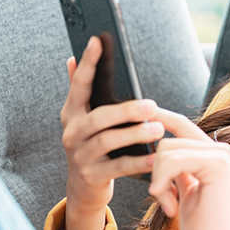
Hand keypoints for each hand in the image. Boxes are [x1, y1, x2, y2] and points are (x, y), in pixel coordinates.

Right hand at [60, 36, 164, 229]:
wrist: (84, 189)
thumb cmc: (93, 146)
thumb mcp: (84, 120)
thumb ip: (80, 92)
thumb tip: (71, 59)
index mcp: (73, 113)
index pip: (79, 84)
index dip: (88, 63)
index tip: (98, 40)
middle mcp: (73, 132)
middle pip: (99, 117)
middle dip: (126, 109)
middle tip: (151, 105)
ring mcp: (80, 155)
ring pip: (108, 141)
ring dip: (135, 133)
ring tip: (158, 129)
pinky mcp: (92, 176)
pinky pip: (118, 167)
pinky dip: (139, 162)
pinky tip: (156, 157)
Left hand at [149, 109, 229, 229]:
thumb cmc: (202, 226)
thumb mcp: (183, 189)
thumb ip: (176, 167)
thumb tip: (158, 147)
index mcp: (212, 153)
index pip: (181, 126)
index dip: (160, 117)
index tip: (140, 110)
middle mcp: (219, 149)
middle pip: (166, 140)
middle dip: (155, 170)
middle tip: (162, 197)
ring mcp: (220, 154)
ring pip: (166, 149)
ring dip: (159, 181)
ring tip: (170, 204)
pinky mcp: (217, 164)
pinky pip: (174, 161)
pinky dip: (163, 183)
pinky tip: (170, 205)